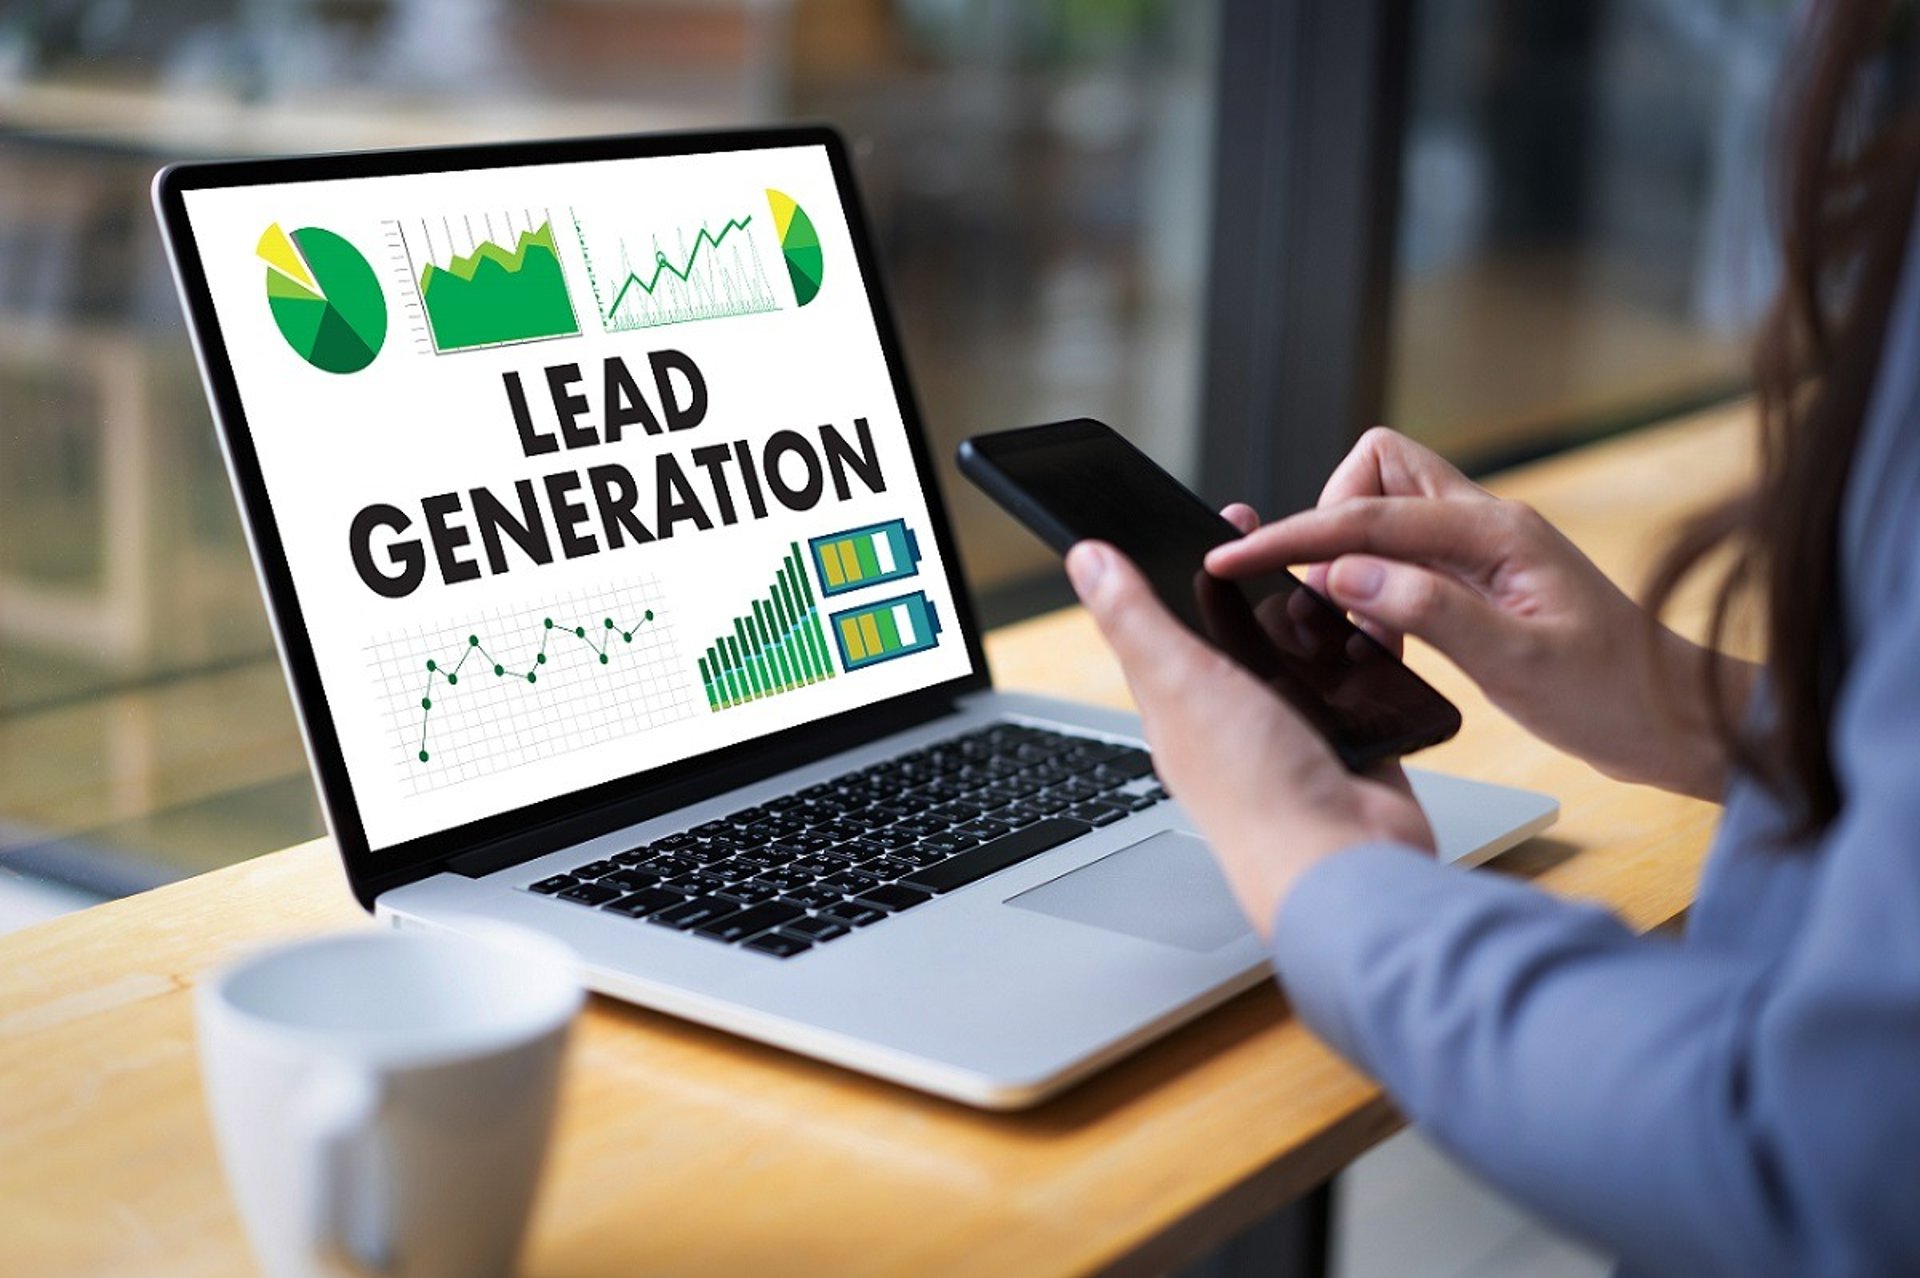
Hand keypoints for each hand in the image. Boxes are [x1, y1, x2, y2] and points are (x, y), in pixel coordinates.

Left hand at [1066, 531, 1433, 938]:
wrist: (1344, 864)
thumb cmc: (1256, 792)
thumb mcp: (1181, 684)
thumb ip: (1137, 620)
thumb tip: (1084, 558)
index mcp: (1180, 702)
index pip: (1173, 617)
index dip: (1191, 561)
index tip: (1223, 514)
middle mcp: (1232, 715)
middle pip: (1244, 629)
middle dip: (1267, 578)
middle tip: (1294, 535)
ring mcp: (1292, 729)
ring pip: (1303, 652)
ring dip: (1319, 614)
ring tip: (1340, 572)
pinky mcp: (1349, 742)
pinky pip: (1356, 681)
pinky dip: (1365, 651)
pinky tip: (1375, 624)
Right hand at [1206, 429, 1754, 799]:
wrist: (1673, 721)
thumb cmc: (1613, 694)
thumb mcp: (1517, 662)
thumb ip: (1426, 610)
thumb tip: (1342, 574)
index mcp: (1497, 531)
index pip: (1369, 516)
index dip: (1295, 535)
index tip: (1237, 557)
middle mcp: (1487, 525)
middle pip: (1377, 472)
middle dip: (1330, 517)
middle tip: (1323, 589)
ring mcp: (1483, 550)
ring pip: (1386, 511)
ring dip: (1351, 553)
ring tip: (1352, 621)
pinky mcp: (1478, 581)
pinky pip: (1403, 557)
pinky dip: (1375, 585)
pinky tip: (1380, 635)